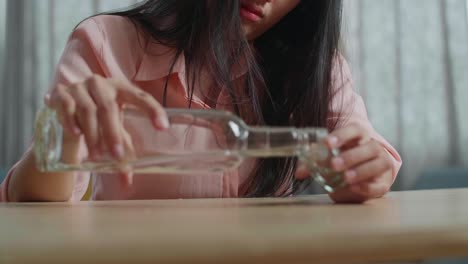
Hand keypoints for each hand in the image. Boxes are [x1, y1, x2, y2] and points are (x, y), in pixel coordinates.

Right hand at [45, 74, 168, 185]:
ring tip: (97, 155)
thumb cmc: (97, 116)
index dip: (154, 111)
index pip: (142, 97)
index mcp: (122, 88)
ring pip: (87, 110)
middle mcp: (102, 84)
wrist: (64, 103)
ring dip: (93, 134)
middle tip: (117, 156)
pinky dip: (71, 120)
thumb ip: (123, 150)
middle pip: (109, 108)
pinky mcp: (60, 93)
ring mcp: (79, 87)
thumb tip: (126, 181)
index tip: (163, 128)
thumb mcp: (113, 129)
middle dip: (113, 134)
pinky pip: (66, 106)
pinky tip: (76, 134)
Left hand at [296, 123, 393, 202]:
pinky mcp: (383, 183)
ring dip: (361, 170)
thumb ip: (314, 162)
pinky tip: (353, 188)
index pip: (355, 130)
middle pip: (370, 147)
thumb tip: (299, 172)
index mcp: (360, 137)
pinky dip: (367, 187)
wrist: (364, 175)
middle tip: (334, 165)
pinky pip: (379, 184)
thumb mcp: (329, 157)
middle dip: (351, 156)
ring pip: (379, 163)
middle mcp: (375, 147)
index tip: (327, 143)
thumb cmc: (344, 160)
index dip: (342, 135)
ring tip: (345, 178)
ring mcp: (382, 164)